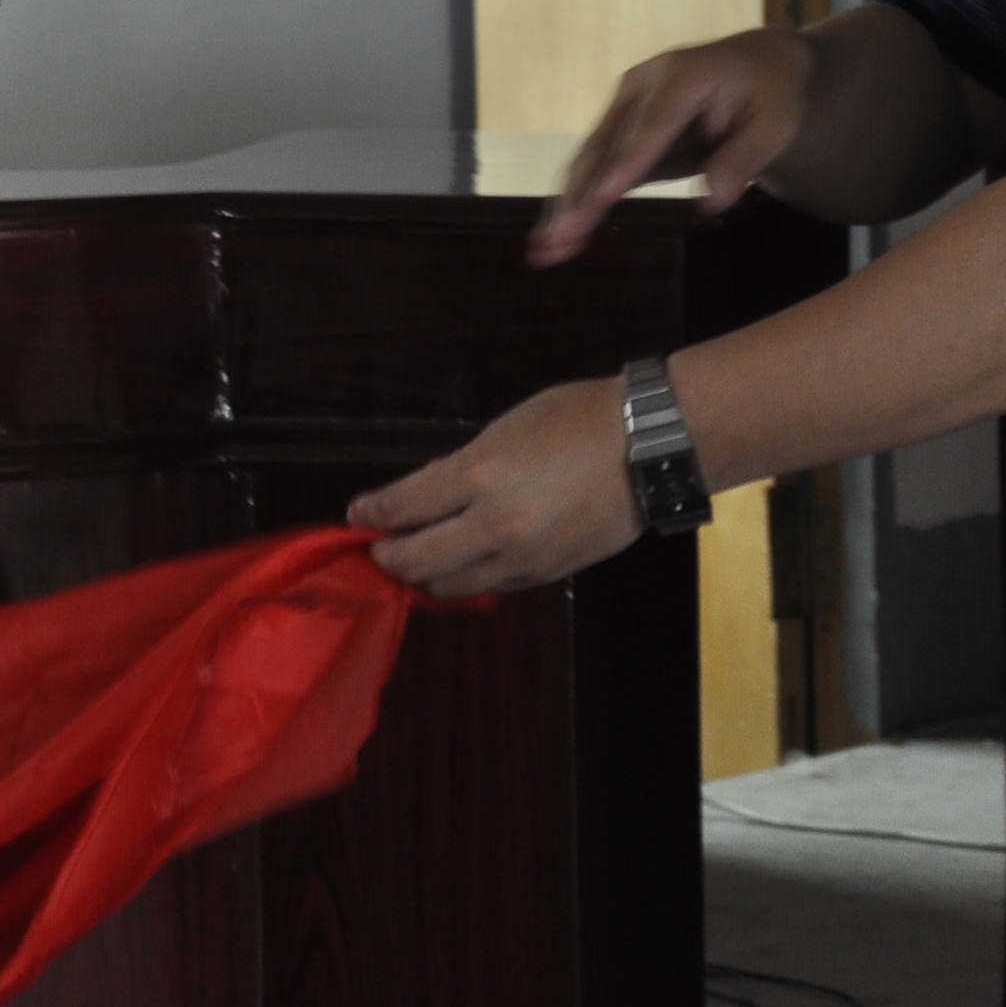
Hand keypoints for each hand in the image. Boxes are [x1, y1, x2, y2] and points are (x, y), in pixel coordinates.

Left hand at [347, 378, 641, 598]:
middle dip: (387, 557)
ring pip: (451, 585)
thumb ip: (458, 468)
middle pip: (416, 561)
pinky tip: (461, 563)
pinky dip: (467, 579)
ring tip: (414, 558)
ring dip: (424, 575)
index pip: (403, 507)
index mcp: (479, 475)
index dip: (371, 514)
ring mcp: (524, 556)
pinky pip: (492, 585)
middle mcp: (496, 525)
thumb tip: (423, 496)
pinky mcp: (548, 573)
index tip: (357, 514)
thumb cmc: (577, 420)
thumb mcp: (502, 428)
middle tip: (376, 546)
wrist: (648, 447)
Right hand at [526, 26, 814, 267]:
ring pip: (591, 158)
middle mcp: (640, 86)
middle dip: (581, 195)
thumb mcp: (775, 125)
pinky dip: (579, 199)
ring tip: (547, 247)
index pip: (650, 126)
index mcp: (680, 77)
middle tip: (559, 237)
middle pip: (606, 145)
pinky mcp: (621, 127)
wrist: (756, 64)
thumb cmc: (770, 94)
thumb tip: (711, 200)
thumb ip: (744, 159)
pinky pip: (597, 166)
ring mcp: (624, 105)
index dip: (625, 162)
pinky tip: (562, 231)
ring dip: (569, 202)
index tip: (602, 197)